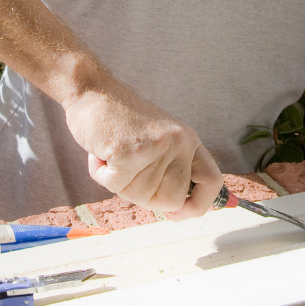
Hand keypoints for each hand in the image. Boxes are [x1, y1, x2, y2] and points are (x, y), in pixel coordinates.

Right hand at [63, 79, 222, 218]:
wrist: (92, 91)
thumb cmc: (119, 120)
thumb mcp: (157, 138)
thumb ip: (169, 168)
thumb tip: (176, 209)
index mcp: (187, 140)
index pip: (211, 181)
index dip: (198, 205)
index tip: (178, 214)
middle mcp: (178, 143)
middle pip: (172, 199)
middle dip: (146, 197)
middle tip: (127, 173)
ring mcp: (155, 147)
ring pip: (140, 196)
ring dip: (118, 182)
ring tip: (112, 152)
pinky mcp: (130, 152)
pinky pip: (115, 185)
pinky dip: (101, 173)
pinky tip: (100, 151)